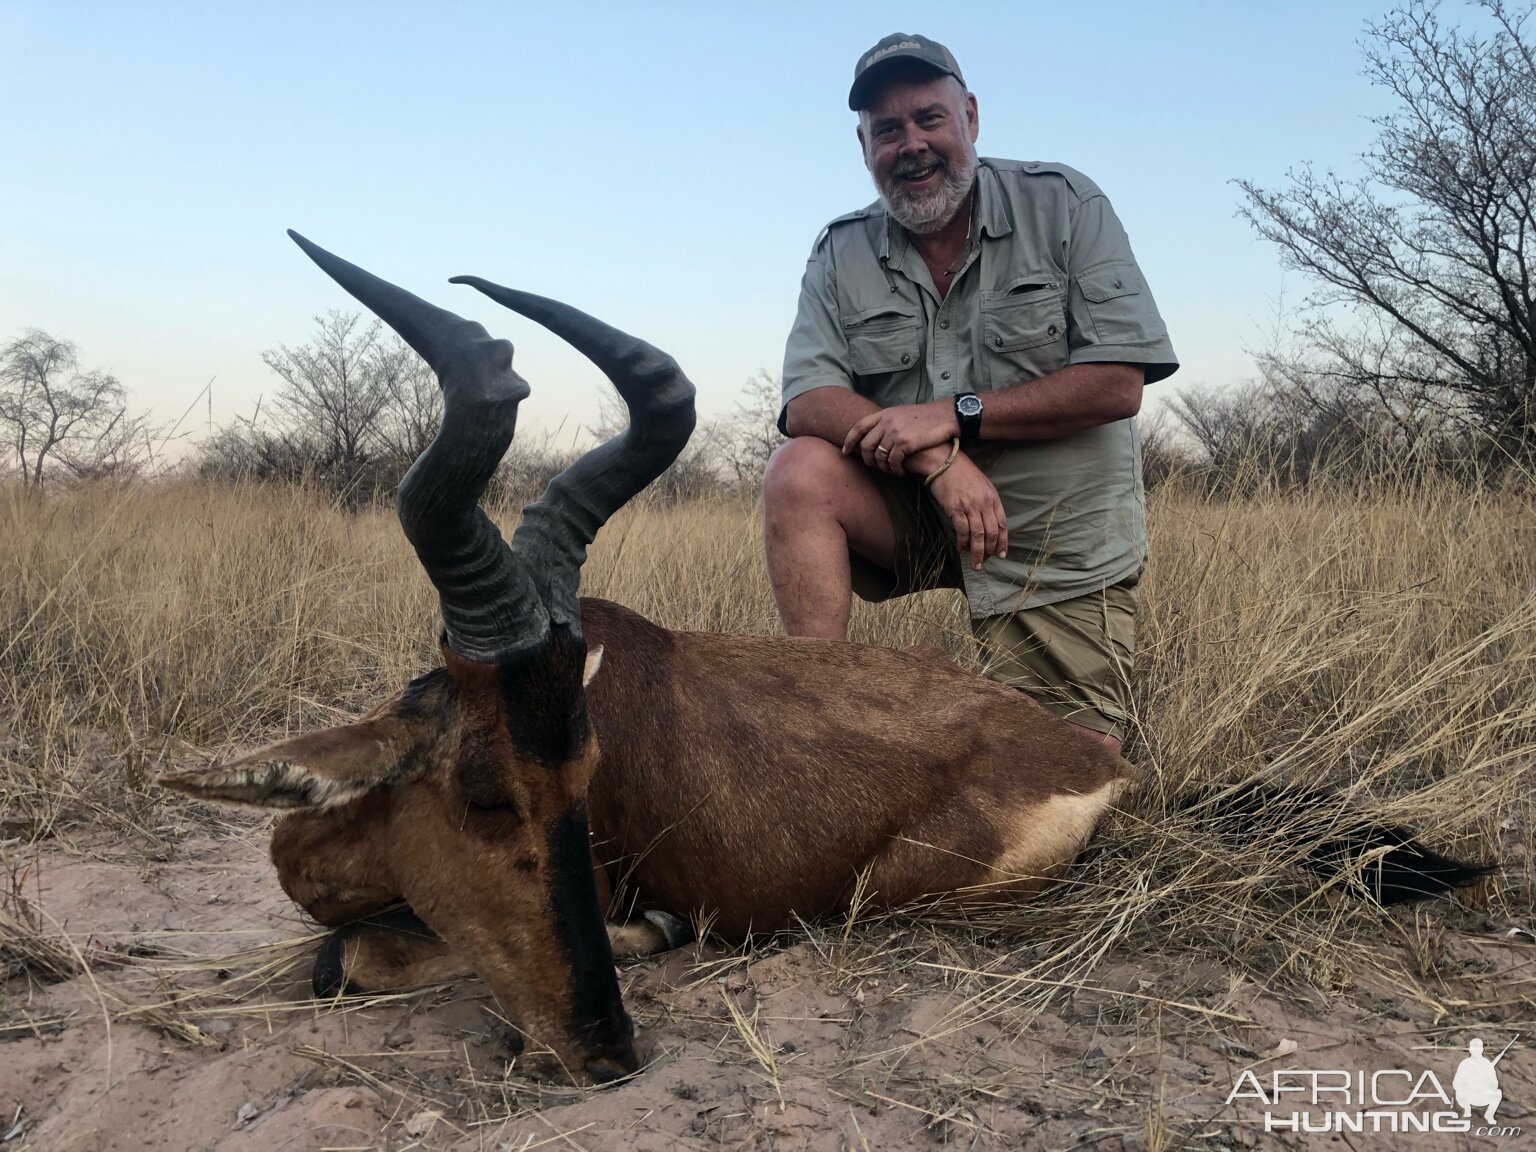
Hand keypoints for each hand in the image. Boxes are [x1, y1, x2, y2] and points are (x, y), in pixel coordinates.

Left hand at [842, 401, 957, 473]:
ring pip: (879, 456)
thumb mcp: (903, 413)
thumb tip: (877, 436)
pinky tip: (901, 471)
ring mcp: (895, 431)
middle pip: (866, 445)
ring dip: (884, 468)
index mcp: (885, 413)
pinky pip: (892, 462)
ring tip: (892, 471)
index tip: (845, 451)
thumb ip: (888, 422)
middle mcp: (887, 421)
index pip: (859, 427)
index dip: (850, 440)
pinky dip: (895, 469)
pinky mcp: (905, 442)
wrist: (947, 416)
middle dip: (868, 460)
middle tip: (875, 467)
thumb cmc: (927, 418)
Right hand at [926, 455, 1007, 571]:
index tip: (1000, 554)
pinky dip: (962, 542)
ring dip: (977, 552)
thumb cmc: (962, 474)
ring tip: (974, 563)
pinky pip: (962, 530)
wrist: (944, 462)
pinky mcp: (955, 508)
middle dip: (989, 551)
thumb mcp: (982, 486)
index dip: (1002, 542)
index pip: (1002, 525)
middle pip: (991, 533)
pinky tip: (961, 548)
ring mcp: (970, 506)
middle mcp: (984, 503)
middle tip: (983, 562)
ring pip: (978, 536)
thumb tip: (987, 524)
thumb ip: (987, 503)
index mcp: (993, 498)